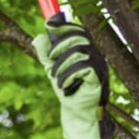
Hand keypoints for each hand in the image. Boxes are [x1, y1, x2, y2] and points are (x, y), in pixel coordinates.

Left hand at [32, 13, 114, 138]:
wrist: (77, 114)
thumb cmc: (68, 91)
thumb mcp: (53, 70)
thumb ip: (46, 54)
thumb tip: (38, 37)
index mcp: (86, 51)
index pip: (78, 31)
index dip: (64, 26)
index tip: (49, 24)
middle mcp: (95, 56)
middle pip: (78, 37)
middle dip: (59, 46)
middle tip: (50, 61)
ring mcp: (99, 66)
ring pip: (77, 52)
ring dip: (61, 65)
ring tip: (56, 79)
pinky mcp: (99, 78)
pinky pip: (82, 68)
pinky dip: (68, 76)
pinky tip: (65, 87)